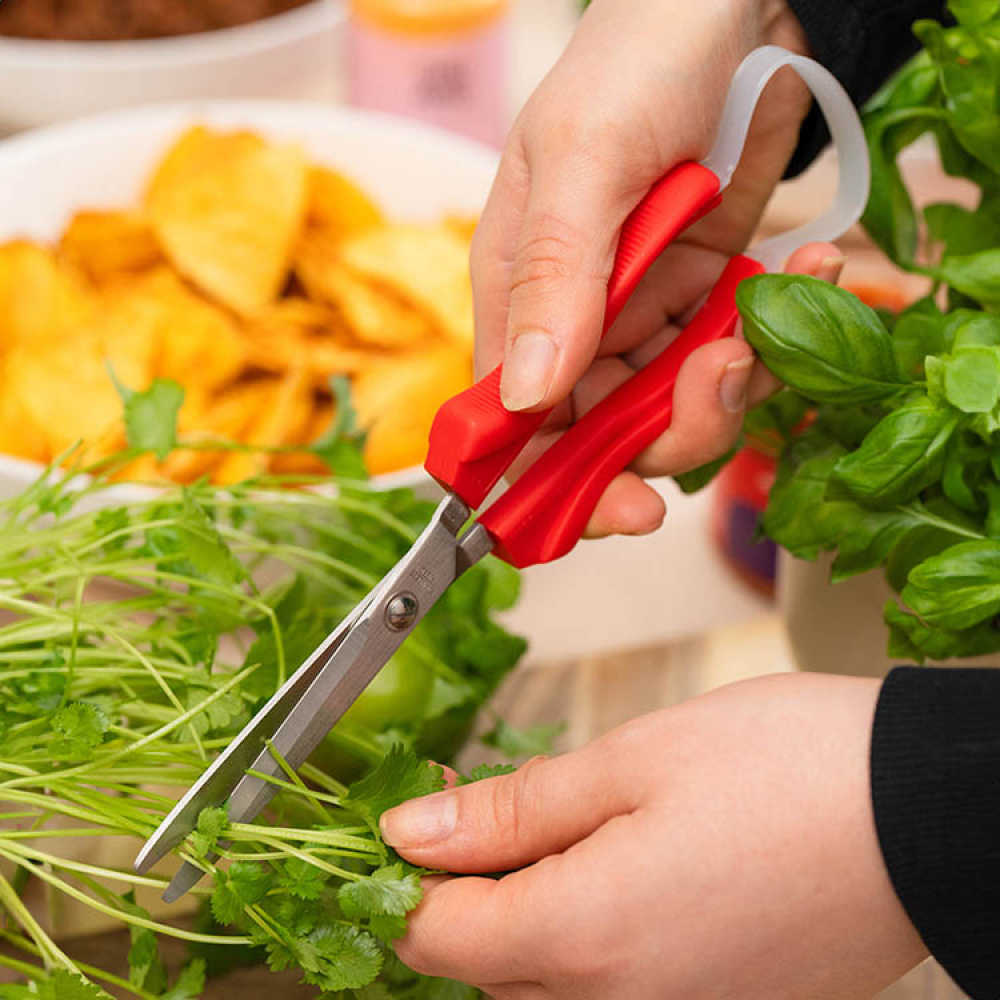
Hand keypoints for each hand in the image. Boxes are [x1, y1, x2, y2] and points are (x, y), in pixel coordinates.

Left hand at [382, 674, 927, 999]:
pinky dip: (592, 931)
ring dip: (530, 907)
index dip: (407, 872)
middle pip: (486, 965)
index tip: (419, 810)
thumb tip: (408, 835)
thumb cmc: (782, 768)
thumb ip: (509, 810)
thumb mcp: (627, 762)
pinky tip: (629, 862)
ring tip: (572, 822)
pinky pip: (614, 988)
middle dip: (468, 885)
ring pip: (546, 981)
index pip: (433, 938)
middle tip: (491, 800)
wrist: (922, 811)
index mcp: (583, 939)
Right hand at [473, 0, 837, 537]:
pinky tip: (809, 264)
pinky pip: (736, 350)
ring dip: (733, 378)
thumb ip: (553, 279)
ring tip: (768, 308)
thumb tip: (523, 399)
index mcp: (520, 294)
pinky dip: (778, 328)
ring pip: (677, 404)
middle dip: (670, 429)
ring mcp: (645, 310)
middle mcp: (576, 317)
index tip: (623, 510)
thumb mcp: (583, 160)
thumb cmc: (635, 58)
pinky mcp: (707, 292)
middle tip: (721, 376)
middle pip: (605, 431)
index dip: (556, 482)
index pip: (516, 423)